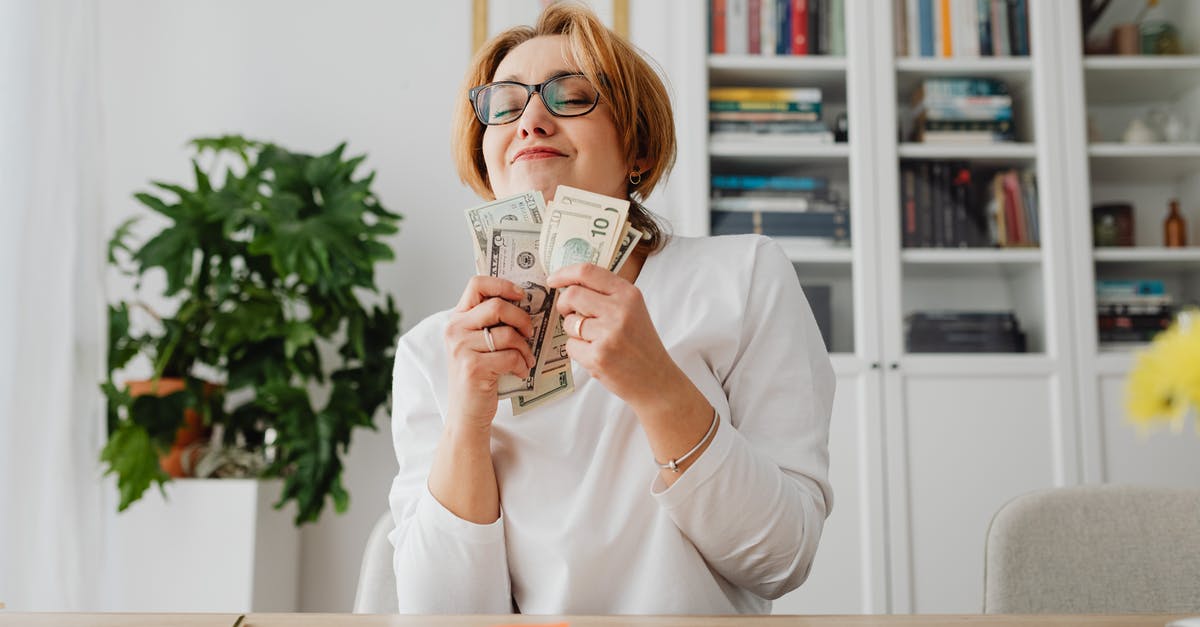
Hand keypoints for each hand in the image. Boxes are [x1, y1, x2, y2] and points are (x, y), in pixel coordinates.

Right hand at [444, 276, 535, 427]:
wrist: (466, 413)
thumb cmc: (478, 376)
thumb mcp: (478, 344)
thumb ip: (490, 323)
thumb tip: (524, 303)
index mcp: (457, 319)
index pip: (476, 284)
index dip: (502, 284)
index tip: (521, 295)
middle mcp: (455, 330)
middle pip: (497, 307)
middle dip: (522, 319)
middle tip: (530, 333)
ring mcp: (461, 349)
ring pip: (508, 334)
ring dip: (525, 348)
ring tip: (526, 358)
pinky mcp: (473, 368)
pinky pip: (510, 356)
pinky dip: (522, 364)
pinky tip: (520, 371)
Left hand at [546, 263, 678, 410]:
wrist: (656, 379)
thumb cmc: (640, 344)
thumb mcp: (633, 310)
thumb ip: (607, 295)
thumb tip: (569, 283)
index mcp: (628, 294)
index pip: (587, 272)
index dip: (564, 273)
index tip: (552, 280)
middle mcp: (620, 310)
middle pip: (572, 295)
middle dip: (564, 304)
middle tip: (570, 314)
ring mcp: (609, 333)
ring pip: (569, 323)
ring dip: (574, 332)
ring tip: (595, 341)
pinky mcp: (599, 356)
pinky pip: (571, 346)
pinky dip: (578, 352)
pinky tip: (597, 356)